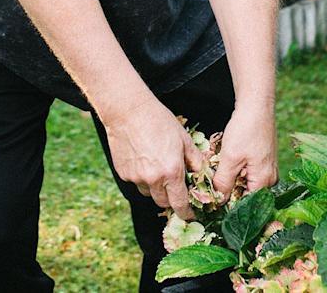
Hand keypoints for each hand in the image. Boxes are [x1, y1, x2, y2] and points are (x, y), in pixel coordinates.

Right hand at [103, 97, 205, 220]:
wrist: (128, 111)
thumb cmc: (158, 121)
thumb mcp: (184, 139)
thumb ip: (195, 161)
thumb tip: (202, 175)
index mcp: (171, 171)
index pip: (180, 204)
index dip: (186, 212)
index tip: (190, 213)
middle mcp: (153, 179)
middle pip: (163, 203)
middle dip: (171, 198)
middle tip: (174, 185)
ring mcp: (136, 177)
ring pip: (149, 193)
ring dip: (155, 187)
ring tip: (156, 166)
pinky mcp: (123, 173)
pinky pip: (136, 182)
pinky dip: (142, 177)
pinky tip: (143, 159)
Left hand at [212, 101, 277, 200]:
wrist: (256, 106)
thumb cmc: (246, 129)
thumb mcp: (230, 158)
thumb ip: (223, 183)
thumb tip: (218, 202)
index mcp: (264, 182)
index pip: (244, 204)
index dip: (226, 203)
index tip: (210, 199)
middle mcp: (270, 178)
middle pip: (244, 193)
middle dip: (227, 188)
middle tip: (212, 179)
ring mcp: (267, 169)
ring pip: (244, 181)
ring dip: (229, 176)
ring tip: (218, 166)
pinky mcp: (262, 160)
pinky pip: (247, 171)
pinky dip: (235, 167)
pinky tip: (226, 158)